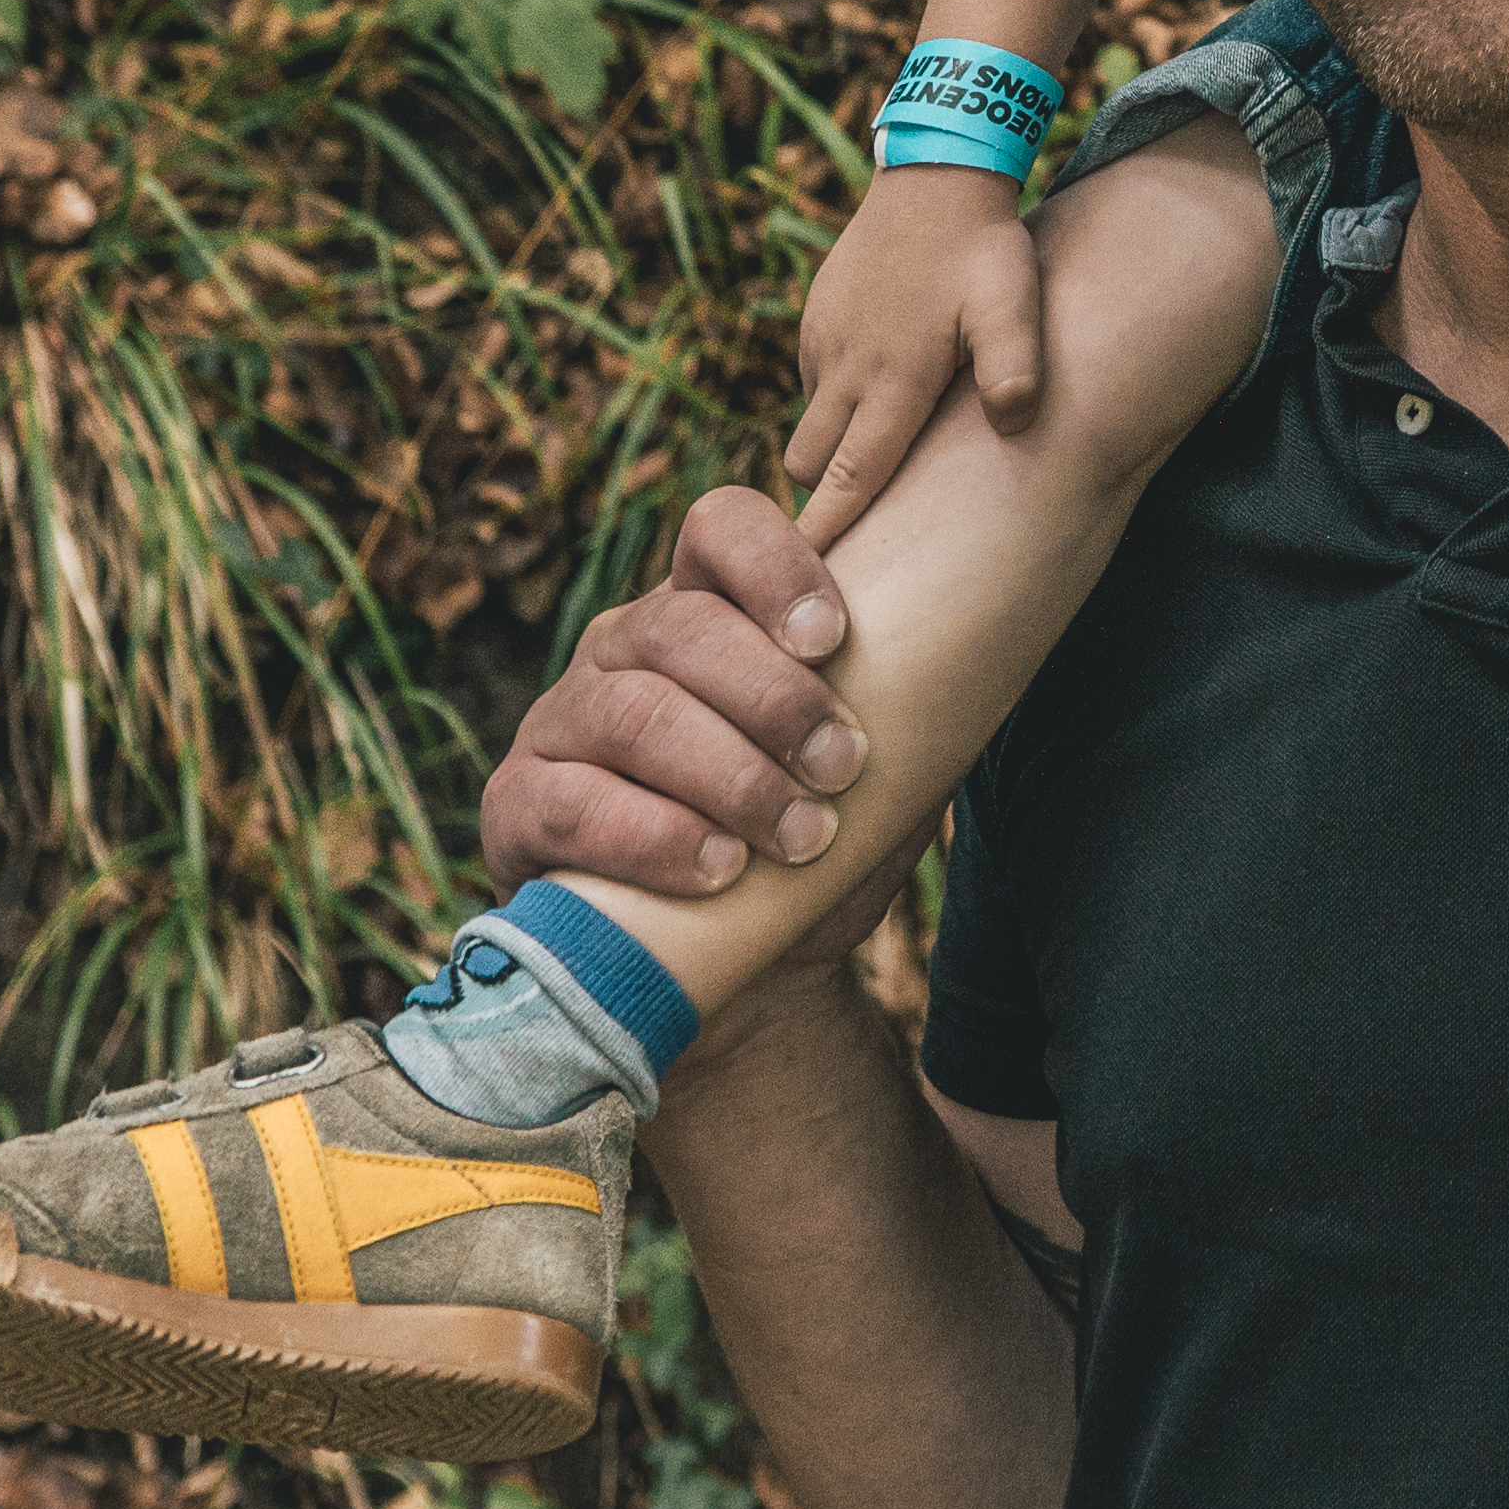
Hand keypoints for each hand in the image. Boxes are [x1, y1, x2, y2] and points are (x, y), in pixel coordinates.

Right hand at [481, 487, 901, 987]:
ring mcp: (560, 722)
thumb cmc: (808, 854)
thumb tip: (991, 643)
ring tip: (798, 833)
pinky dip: (653, 835)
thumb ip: (909, 707)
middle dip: (773, 697)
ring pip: (633, 711)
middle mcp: (622, 648)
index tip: (836, 637)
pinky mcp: (516, 806)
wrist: (736, 979)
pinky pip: (573, 800)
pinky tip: (718, 868)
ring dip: (729, 774)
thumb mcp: (868, 775)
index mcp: (703, 610)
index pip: (720, 528)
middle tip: (844, 766)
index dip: (774, 565)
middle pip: (681, 627)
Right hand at [784, 166, 1050, 532]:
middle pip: (811, 464)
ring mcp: (823, 340)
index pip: (849, 479)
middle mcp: (846, 368)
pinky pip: (813, 376)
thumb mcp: (1014, 304)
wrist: (937, 169)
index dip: (827, 535)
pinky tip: (883, 380)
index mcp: (892, 381)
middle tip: (855, 522)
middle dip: (826, 494)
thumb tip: (1013, 421)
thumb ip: (1014, 367)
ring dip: (835, 441)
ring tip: (880, 447)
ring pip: (811, 420)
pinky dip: (837, 395)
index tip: (804, 583)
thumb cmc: (984, 246)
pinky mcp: (817, 315)